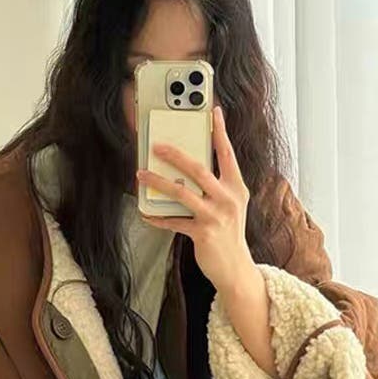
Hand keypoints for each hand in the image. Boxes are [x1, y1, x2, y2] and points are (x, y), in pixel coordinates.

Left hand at [136, 105, 254, 293]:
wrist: (236, 268)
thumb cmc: (229, 233)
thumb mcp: (229, 205)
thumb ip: (215, 186)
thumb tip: (186, 170)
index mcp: (236, 187)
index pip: (227, 153)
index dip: (220, 130)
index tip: (212, 110)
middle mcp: (228, 198)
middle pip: (199, 169)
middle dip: (175, 155)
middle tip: (157, 146)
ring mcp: (216, 216)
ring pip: (182, 193)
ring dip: (158, 183)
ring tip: (141, 175)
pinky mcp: (203, 233)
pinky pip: (174, 221)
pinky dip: (157, 217)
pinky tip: (146, 213)